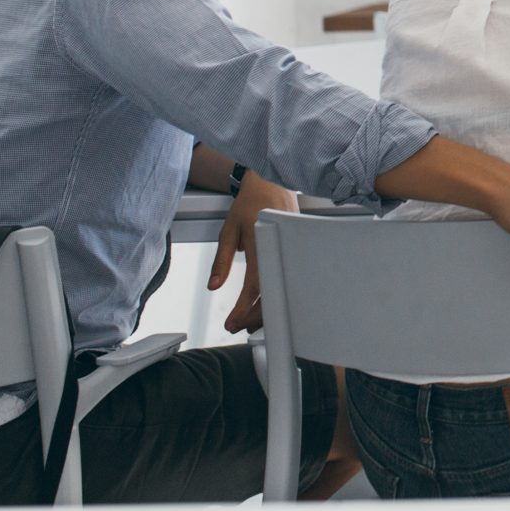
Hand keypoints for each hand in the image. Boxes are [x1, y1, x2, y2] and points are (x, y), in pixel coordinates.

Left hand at [209, 170, 297, 332]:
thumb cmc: (249, 204)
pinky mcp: (295, 251)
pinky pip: (286, 276)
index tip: (232, 322)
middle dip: (254, 315)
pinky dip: (276, 293)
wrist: (271, 184)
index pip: (254, 285)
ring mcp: (291, 250)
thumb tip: (214, 285)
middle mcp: (280, 249)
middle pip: (271, 293)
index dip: (244, 309)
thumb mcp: (228, 230)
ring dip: (265, 308)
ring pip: (282, 287)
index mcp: (261, 245)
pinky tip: (265, 303)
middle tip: (237, 326)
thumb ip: (221, 260)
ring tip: (248, 320)